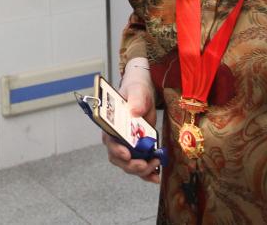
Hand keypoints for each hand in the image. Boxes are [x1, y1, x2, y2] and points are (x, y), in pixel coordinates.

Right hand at [103, 58, 159, 183]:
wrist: (143, 94)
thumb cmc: (136, 90)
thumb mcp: (137, 91)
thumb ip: (136, 99)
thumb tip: (135, 111)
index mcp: (111, 124)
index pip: (110, 141)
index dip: (116, 150)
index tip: (127, 154)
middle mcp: (116, 138)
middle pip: (119, 158)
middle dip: (132, 165)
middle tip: (145, 163)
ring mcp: (127, 145)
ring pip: (129, 165)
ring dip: (142, 170)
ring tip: (156, 166)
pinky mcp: (139, 150)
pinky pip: (140, 166)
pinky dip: (148, 173)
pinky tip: (157, 177)